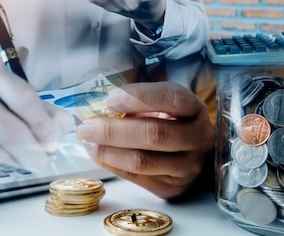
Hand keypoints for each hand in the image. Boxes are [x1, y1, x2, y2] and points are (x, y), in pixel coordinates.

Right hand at [0, 67, 73, 171]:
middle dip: (32, 154)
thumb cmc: (11, 106)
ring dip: (17, 164)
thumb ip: (54, 118)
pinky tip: (6, 163)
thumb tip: (53, 139)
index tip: (52, 143)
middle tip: (44, 164)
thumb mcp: (35, 103)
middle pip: (8, 131)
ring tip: (26, 163)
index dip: (42, 125)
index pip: (23, 99)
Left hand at [75, 82, 214, 199]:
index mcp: (195, 109)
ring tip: (86, 140)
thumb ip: (137, 103)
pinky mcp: (171, 187)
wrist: (194, 153)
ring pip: (141, 161)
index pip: (170, 98)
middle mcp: (197, 138)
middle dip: (113, 130)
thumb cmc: (171, 121)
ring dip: (107, 150)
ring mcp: (187, 166)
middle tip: (86, 125)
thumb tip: (96, 108)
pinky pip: (135, 177)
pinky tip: (96, 152)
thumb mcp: (163, 105)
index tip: (109, 98)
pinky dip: (110, 163)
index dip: (138, 97)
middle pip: (153, 134)